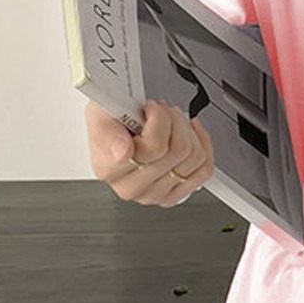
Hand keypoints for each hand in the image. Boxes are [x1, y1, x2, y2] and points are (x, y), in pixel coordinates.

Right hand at [85, 97, 214, 207]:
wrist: (115, 129)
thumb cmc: (110, 121)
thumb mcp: (98, 112)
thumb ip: (105, 130)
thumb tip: (122, 151)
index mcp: (110, 169)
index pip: (153, 147)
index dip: (159, 120)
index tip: (149, 108)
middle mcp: (131, 187)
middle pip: (177, 150)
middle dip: (173, 119)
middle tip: (161, 110)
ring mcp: (154, 194)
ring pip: (194, 157)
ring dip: (187, 130)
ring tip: (173, 120)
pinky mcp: (175, 195)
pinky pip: (205, 169)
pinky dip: (202, 144)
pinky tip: (189, 133)